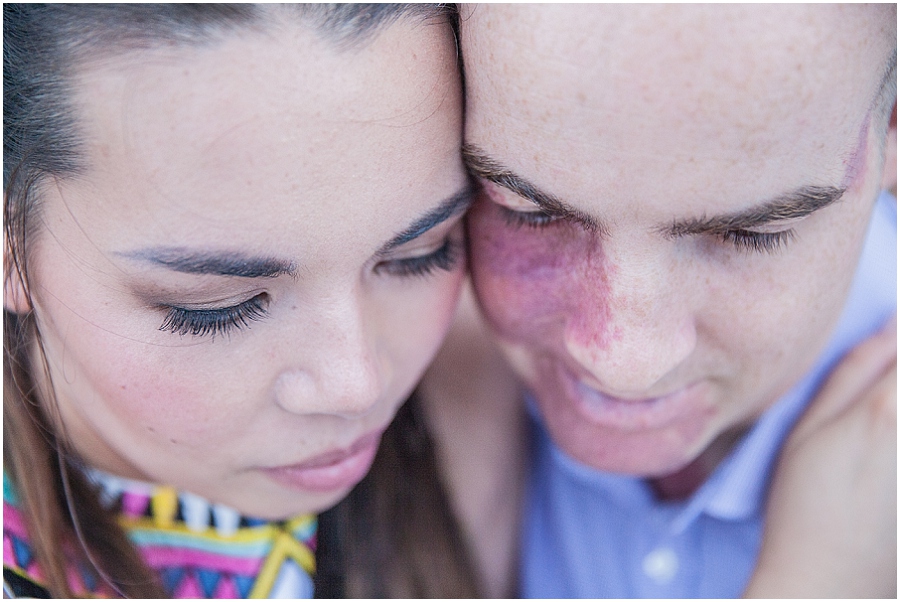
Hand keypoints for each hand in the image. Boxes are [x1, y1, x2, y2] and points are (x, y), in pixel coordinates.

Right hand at [745, 319, 896, 597]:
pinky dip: (899, 413)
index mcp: (887, 410)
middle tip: (882, 384)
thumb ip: (850, 376)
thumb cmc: (807, 508)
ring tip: (881, 409)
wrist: (832, 583)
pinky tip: (884, 436)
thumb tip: (887, 330)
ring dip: (898, 391)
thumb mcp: (806, 434)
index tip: (897, 317)